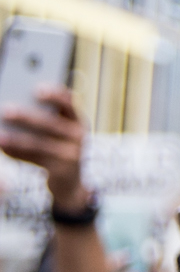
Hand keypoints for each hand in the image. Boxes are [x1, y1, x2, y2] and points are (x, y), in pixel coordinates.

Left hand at [1, 85, 85, 207]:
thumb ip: (47, 119)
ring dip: (17, 139)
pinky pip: (36, 159)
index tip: (37, 88)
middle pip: (52, 124)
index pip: (70, 102)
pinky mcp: (62, 170)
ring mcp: (73, 154)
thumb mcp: (60, 133)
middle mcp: (80, 135)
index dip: (55, 95)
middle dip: (27, 117)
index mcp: (78, 120)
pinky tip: (3, 148)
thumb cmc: (58, 149)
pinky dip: (18, 153)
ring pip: (41, 144)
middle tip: (6, 110)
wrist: (70, 182)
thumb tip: (15, 109)